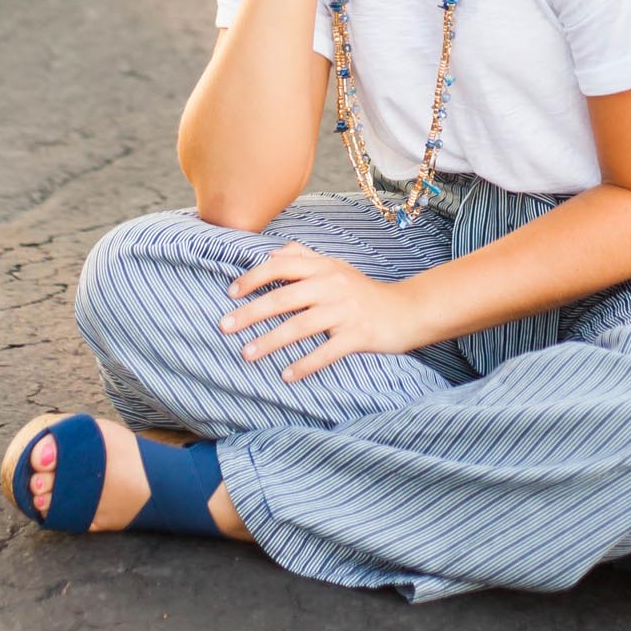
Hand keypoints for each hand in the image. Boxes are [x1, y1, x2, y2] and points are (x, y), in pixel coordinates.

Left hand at [218, 240, 412, 381]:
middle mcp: (333, 285)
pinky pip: (327, 352)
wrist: (406, 311)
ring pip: (301, 326)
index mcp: (324, 268)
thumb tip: (270, 254)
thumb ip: (304, 257)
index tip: (230, 293)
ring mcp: (346, 311)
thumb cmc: (363, 291)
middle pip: (285, 297)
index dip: (254, 277)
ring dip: (271, 341)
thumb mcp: (336, 267)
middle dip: (251, 313)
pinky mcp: (359, 335)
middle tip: (224, 327)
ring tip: (247, 354)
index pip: (282, 266)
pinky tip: (285, 376)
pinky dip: (305, 365)